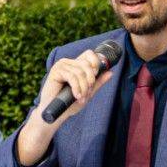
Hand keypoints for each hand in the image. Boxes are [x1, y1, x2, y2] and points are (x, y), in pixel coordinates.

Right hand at [15, 50, 114, 165]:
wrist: (56, 113)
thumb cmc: (69, 103)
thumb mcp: (87, 92)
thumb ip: (98, 82)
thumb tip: (111, 72)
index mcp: (75, 65)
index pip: (89, 54)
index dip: (95, 63)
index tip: (94, 78)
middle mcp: (68, 62)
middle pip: (86, 64)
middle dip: (90, 81)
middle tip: (87, 94)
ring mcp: (61, 65)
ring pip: (80, 72)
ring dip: (83, 88)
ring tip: (81, 98)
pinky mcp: (55, 71)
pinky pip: (72, 77)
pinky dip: (77, 88)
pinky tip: (76, 96)